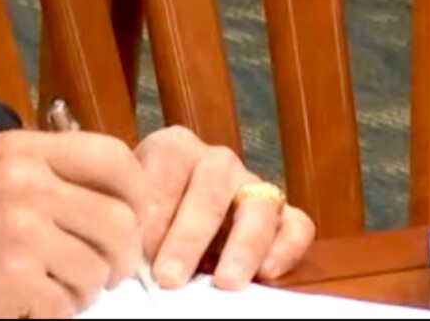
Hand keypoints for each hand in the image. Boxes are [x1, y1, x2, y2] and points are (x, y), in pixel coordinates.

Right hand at [0, 130, 148, 317]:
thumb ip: (41, 170)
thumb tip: (111, 194)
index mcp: (21, 151)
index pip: (113, 158)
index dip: (138, 194)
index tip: (133, 220)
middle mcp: (26, 185)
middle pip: (119, 223)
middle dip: (121, 257)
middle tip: (108, 273)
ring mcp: (22, 234)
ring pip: (97, 271)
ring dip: (84, 289)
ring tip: (51, 287)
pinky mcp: (15, 282)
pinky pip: (67, 305)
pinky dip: (54, 312)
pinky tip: (24, 302)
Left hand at [134, 126, 315, 289]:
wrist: (177, 223)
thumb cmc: (150, 217)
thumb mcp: (134, 208)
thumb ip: (135, 220)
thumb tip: (131, 249)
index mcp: (176, 148)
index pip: (168, 164)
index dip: (154, 205)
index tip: (140, 246)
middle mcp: (218, 162)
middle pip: (211, 188)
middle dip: (189, 236)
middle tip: (169, 277)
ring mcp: (255, 188)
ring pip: (259, 207)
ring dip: (243, 246)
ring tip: (225, 282)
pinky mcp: (287, 217)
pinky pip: (298, 227)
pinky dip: (286, 250)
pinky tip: (265, 274)